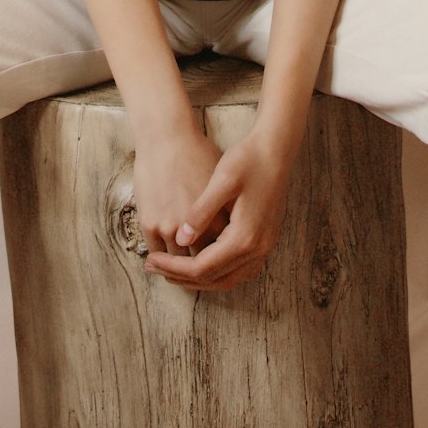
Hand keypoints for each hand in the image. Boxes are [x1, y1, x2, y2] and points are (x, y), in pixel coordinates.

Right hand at [131, 123, 228, 257]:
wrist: (166, 137)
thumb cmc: (197, 153)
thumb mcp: (223, 182)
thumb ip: (228, 211)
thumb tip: (237, 228)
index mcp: (218, 220)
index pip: (223, 253)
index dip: (223, 260)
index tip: (221, 264)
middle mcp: (195, 229)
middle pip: (201, 262)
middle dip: (202, 269)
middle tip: (201, 274)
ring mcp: (170, 228)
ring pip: (178, 262)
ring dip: (180, 268)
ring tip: (182, 270)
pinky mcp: (150, 224)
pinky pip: (158, 252)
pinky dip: (163, 257)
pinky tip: (166, 257)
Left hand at [143, 125, 293, 290]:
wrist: (277, 148)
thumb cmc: (248, 159)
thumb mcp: (221, 180)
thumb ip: (201, 212)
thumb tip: (180, 239)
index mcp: (244, 237)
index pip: (202, 267)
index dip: (173, 267)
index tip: (150, 260)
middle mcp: (257, 249)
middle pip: (214, 279)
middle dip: (181, 276)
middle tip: (153, 267)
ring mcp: (263, 248)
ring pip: (227, 279)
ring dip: (198, 278)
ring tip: (171, 269)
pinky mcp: (264, 241)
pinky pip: (238, 270)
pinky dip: (216, 272)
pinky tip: (200, 261)